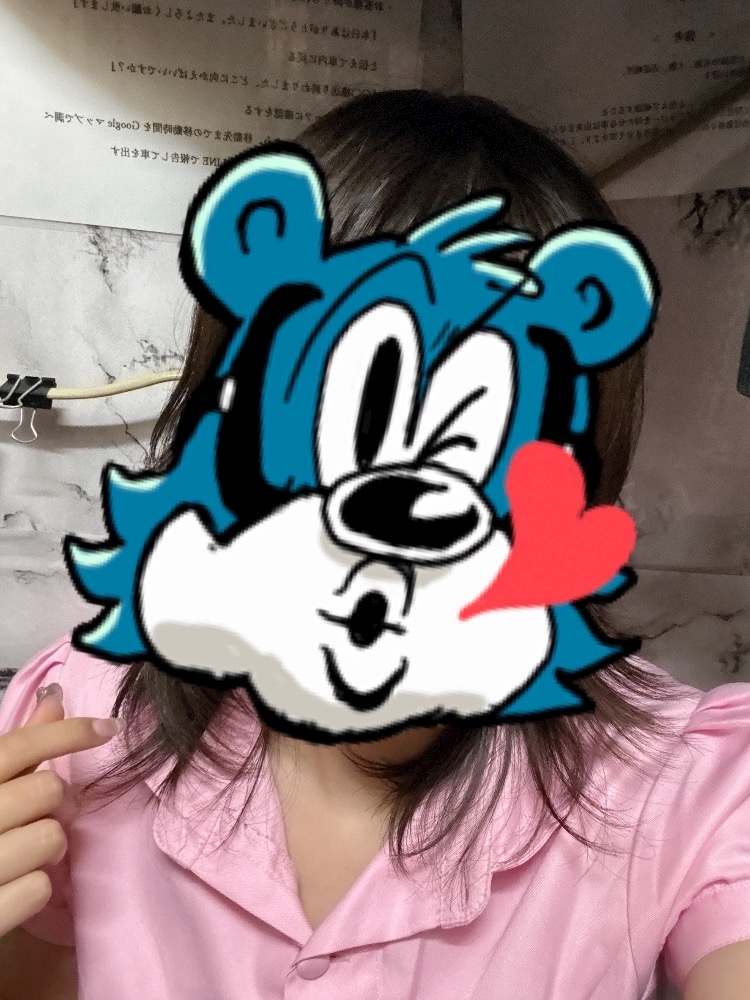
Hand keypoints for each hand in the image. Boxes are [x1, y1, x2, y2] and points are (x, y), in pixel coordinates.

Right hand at [0, 684, 120, 936]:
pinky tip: (12, 885)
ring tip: (23, 852)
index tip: (107, 728)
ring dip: (49, 847)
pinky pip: (40, 888)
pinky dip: (34, 888)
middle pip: (46, 790)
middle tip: (48, 812)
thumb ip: (15, 749)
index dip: (67, 732)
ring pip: (51, 838)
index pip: (16, 747)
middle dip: (59, 801)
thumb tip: (53, 701)